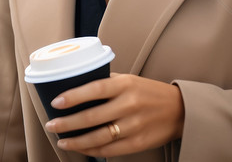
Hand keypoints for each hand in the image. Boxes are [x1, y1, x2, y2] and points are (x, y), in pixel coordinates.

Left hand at [43, 73, 183, 156]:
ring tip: (62, 140)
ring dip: (76, 141)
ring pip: (98, 137)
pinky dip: (93, 150)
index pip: (95, 89)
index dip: (73, 97)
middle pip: (92, 117)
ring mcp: (134, 125)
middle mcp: (129, 105)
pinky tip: (81, 149)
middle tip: (51, 125)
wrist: (179, 110)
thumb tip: (75, 86)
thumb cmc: (148, 92)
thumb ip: (106, 83)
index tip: (55, 102)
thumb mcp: (130, 80)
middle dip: (67, 123)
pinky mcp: (138, 143)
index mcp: (125, 85)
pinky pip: (110, 149)